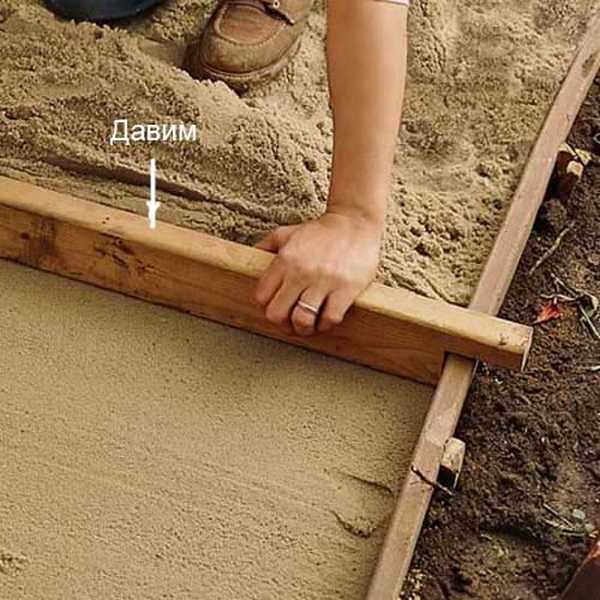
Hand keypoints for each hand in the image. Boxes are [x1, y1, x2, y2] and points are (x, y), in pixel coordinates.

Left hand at [254, 212, 382, 335]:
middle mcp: (300, 272)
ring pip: (302, 320)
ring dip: (303, 329)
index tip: (276, 309)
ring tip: (308, 326)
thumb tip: (251, 258)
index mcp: (284, 260)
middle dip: (282, 323)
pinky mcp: (345, 290)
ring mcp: (324, 282)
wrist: (355, 223)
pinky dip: (325, 325)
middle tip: (290, 323)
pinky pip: (329, 318)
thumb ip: (266, 246)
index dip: (267, 307)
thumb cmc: (322, 232)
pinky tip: (325, 320)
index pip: (262, 297)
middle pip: (278, 313)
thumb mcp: (287, 233)